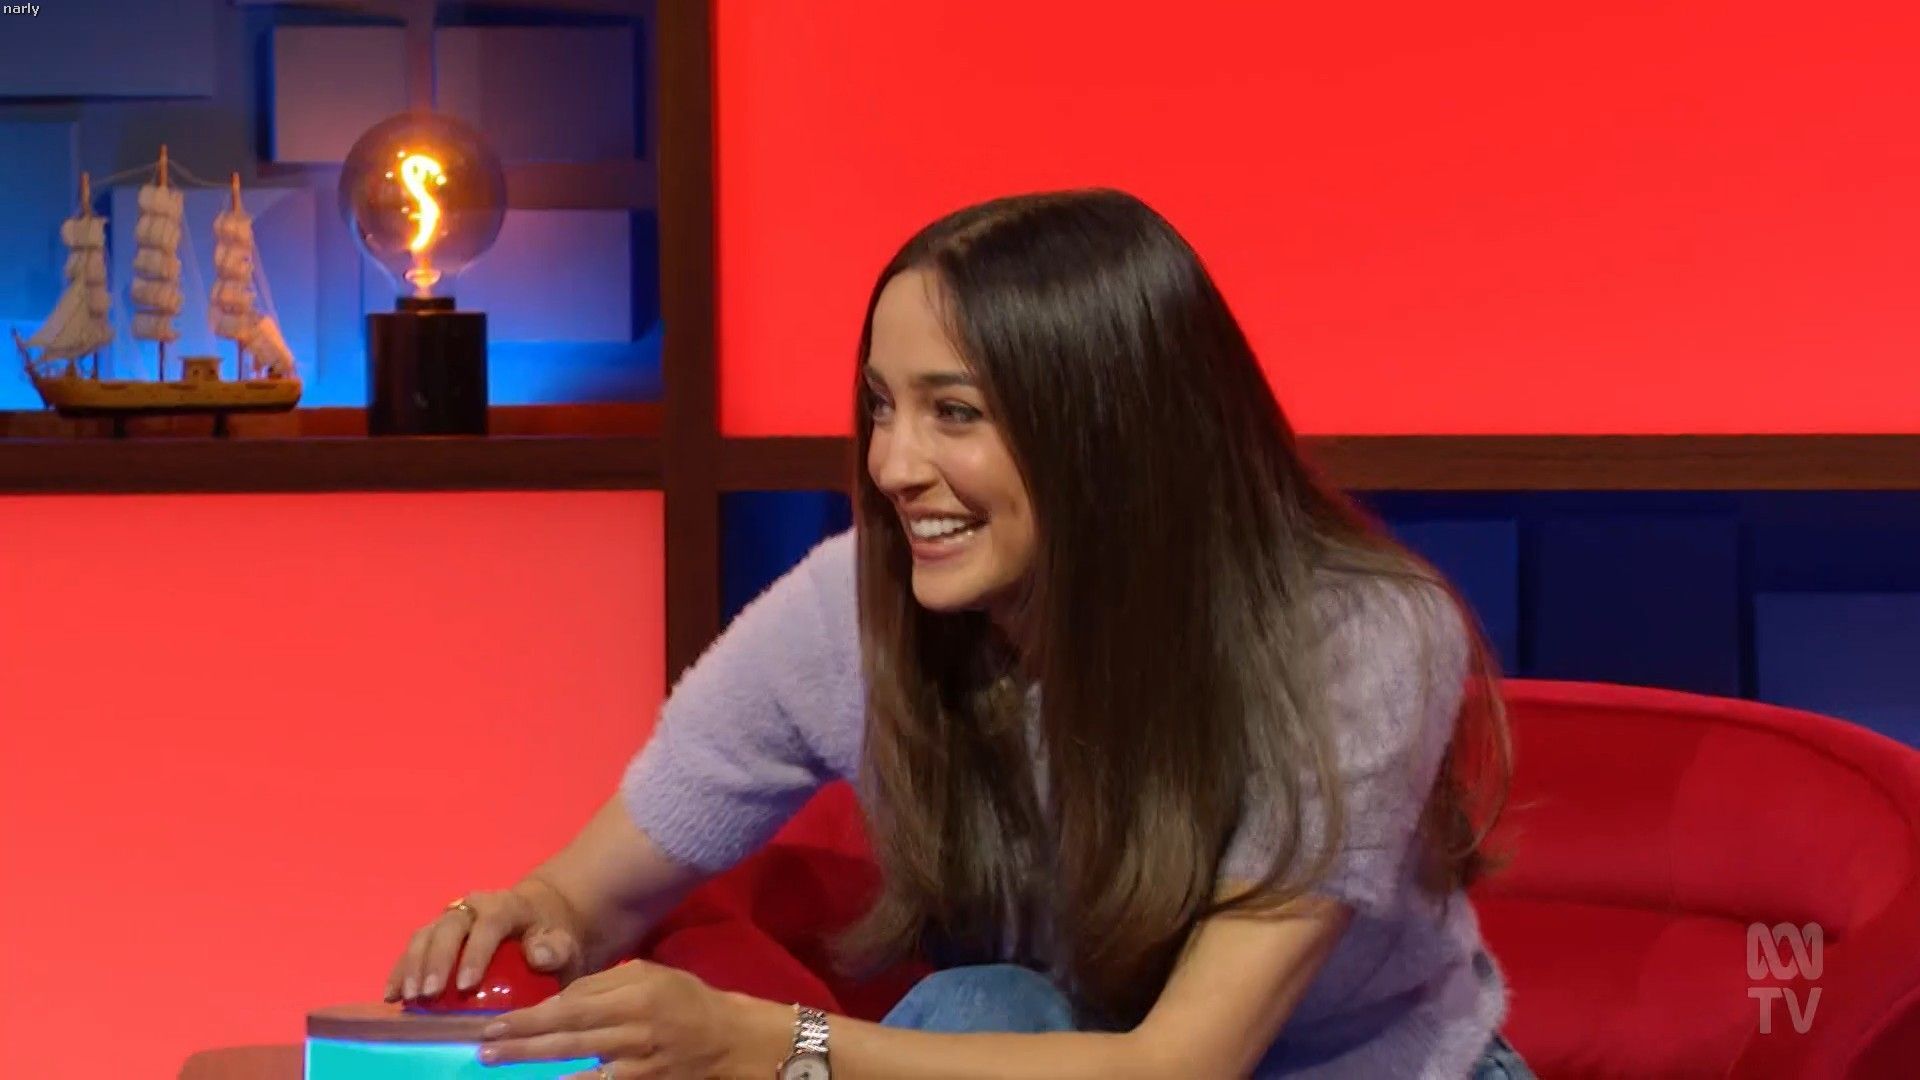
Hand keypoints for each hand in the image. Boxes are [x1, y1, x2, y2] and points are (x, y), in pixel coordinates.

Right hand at [385, 878, 587, 1001]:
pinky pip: (415, 948)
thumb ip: (556, 948)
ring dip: (413, 966)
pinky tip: (392, 994)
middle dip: (437, 962)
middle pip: (450, 928)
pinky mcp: (437, 932)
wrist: (541, 916)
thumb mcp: (565, 941)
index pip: (490, 923)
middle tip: (430, 994)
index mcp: (508, 905)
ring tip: (408, 998)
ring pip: (426, 935)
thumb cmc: (554, 934)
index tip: (467, 985)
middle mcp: (475, 906)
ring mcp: (452, 917)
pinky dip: (401, 970)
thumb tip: (540, 954)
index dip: (476, 953)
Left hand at [477, 959, 738, 1077]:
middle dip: (523, 1043)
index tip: (495, 1021)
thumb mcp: (648, 974)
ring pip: (582, 1067)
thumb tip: (557, 1000)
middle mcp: (635, 1029)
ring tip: (502, 1064)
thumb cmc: (684, 999)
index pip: (573, 1006)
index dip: (532, 1017)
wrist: (729, 1040)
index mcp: (634, 994)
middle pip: (569, 1038)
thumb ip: (603, 983)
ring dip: (539, 1067)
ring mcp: (640, 1063)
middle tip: (485, 1047)